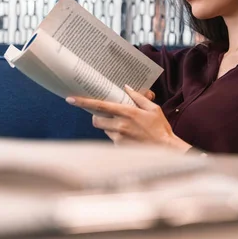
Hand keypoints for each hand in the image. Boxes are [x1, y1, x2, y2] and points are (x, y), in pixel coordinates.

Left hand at [65, 86, 190, 151]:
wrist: (166, 150)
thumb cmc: (160, 128)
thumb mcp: (153, 109)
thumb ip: (138, 97)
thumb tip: (126, 88)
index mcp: (127, 113)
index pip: (100, 106)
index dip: (83, 102)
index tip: (70, 99)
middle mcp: (120, 125)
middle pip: (96, 120)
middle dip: (98, 117)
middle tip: (107, 116)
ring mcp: (119, 138)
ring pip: (104, 130)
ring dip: (109, 127)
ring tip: (126, 127)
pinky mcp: (119, 148)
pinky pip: (112, 139)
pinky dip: (117, 136)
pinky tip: (130, 137)